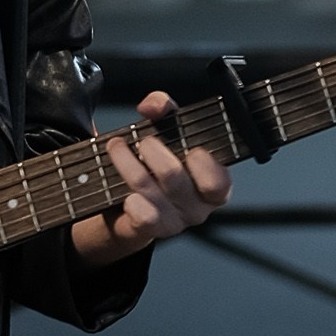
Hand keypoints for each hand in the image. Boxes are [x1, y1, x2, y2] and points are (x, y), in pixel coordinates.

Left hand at [71, 90, 231, 269]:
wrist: (128, 207)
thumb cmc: (156, 164)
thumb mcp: (166, 130)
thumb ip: (164, 108)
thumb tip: (154, 105)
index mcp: (212, 184)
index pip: (220, 181)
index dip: (205, 164)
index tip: (190, 148)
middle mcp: (196, 206)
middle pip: (174, 176)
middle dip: (152, 150)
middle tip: (143, 141)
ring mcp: (172, 221)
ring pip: (147, 187)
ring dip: (125, 161)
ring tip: (116, 147)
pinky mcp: (147, 231)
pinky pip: (141, 216)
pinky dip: (130, 199)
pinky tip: (123, 189)